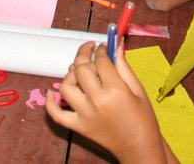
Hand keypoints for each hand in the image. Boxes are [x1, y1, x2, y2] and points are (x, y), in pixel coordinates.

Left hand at [45, 42, 166, 163]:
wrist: (139, 148)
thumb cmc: (143, 119)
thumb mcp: (138, 90)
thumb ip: (124, 67)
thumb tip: (116, 46)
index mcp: (115, 90)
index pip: (101, 61)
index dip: (101, 50)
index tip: (103, 47)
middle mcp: (97, 101)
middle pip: (81, 69)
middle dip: (85, 55)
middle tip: (91, 52)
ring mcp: (85, 115)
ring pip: (66, 86)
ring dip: (70, 75)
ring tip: (79, 72)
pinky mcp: (78, 127)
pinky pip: (56, 114)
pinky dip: (50, 103)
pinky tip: (51, 92)